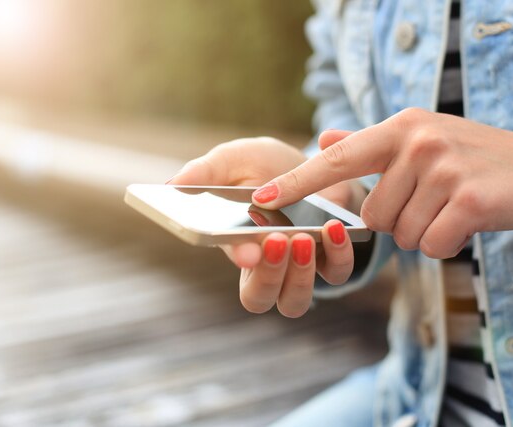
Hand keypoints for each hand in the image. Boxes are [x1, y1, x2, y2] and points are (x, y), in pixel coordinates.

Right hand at [168, 137, 358, 316]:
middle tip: (278, 240)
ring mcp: (299, 267)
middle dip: (268, 275)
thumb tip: (173, 185)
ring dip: (299, 276)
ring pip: (294, 300)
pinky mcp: (331, 258)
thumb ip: (205, 172)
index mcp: (235, 245)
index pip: (232, 264)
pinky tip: (334, 229)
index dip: (240, 260)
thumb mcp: (234, 160)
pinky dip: (338, 257)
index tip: (249, 250)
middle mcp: (265, 266)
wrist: (316, 163)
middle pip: (259, 297)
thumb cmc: (266, 167)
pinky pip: (337, 274)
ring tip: (304, 239)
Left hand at [251, 109, 512, 257]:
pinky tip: (469, 221)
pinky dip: (448, 243)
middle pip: (373, 215)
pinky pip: (431, 245)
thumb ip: (370, 145)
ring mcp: (443, 168)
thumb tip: (322, 138)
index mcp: (401, 127)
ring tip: (454, 206)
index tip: (260, 200)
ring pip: (401, 234)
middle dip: (399, 220)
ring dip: (425, 231)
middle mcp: (417, 142)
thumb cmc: (477, 159)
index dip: (298, 182)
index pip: (338, 158)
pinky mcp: (468, 200)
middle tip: (435, 200)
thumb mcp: (422, 139)